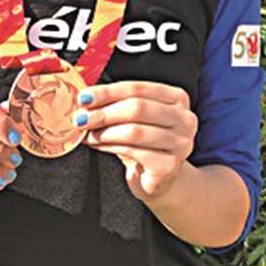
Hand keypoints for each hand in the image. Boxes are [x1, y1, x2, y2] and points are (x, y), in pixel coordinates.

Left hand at [76, 81, 197, 200]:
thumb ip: (117, 102)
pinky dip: (110, 147)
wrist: (159, 177)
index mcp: (177, 98)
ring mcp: (181, 143)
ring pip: (134, 131)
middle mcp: (184, 119)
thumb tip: (86, 98)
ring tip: (87, 133)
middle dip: (104, 112)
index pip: (138, 88)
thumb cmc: (145, 141)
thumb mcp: (135, 116)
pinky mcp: (170, 166)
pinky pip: (133, 152)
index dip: (108, 92)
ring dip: (104, 132)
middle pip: (138, 108)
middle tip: (81, 118)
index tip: (85, 97)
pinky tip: (98, 145)